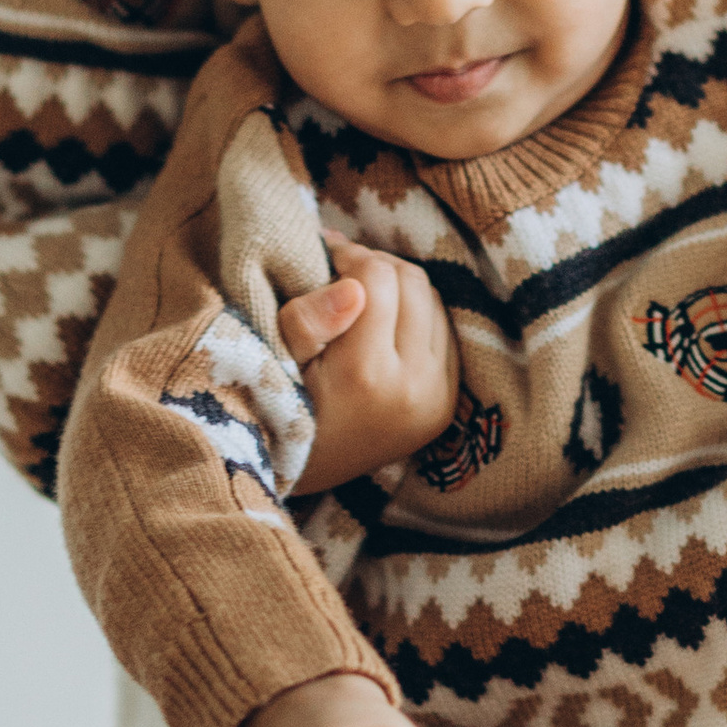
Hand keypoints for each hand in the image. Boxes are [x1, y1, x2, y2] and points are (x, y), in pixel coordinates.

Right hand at [280, 239, 458, 493]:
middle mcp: (413, 385)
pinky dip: (417, 317)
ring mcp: (437, 397)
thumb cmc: (281, 407)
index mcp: (367, 373)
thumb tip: (353, 285)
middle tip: (344, 271)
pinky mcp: (447, 404)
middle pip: (414, 283)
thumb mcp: (278, 361)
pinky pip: (444, 333)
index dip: (351, 256)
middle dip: (379, 266)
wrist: (307, 470)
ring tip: (362, 296)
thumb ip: (309, 320)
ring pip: (434, 303)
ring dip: (400, 289)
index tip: (326, 258)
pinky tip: (385, 324)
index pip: (379, 277)